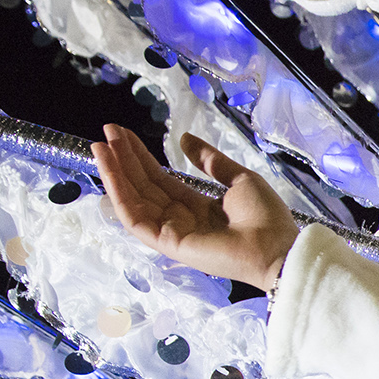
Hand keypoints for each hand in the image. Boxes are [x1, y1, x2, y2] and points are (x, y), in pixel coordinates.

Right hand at [91, 123, 299, 290]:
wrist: (277, 248)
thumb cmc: (266, 218)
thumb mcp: (239, 178)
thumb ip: (210, 160)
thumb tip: (184, 139)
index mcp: (196, 205)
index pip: (160, 178)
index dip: (141, 156)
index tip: (124, 134)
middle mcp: (179, 218)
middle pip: (143, 185)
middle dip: (124, 158)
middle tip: (108, 131)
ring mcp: (170, 231)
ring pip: (133, 199)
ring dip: (115, 172)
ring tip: (101, 146)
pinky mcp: (166, 243)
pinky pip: (135, 218)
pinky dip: (119, 194)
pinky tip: (110, 171)